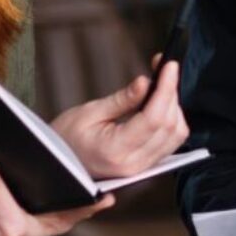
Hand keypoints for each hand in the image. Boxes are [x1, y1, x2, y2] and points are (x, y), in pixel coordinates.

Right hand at [54, 60, 189, 178]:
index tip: (169, 66)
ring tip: (161, 87)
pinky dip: (171, 120)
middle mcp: (133, 164)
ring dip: (174, 107)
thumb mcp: (89, 112)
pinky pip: (171, 142)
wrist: (59, 164)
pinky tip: (161, 105)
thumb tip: (146, 83)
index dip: (166, 89)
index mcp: (116, 150)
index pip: (154, 118)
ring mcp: (142, 168)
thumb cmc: (67, 138)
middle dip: (171, 93)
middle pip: (169, 125)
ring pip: (176, 135)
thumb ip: (122, 100)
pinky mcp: (146, 166)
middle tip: (164, 69)